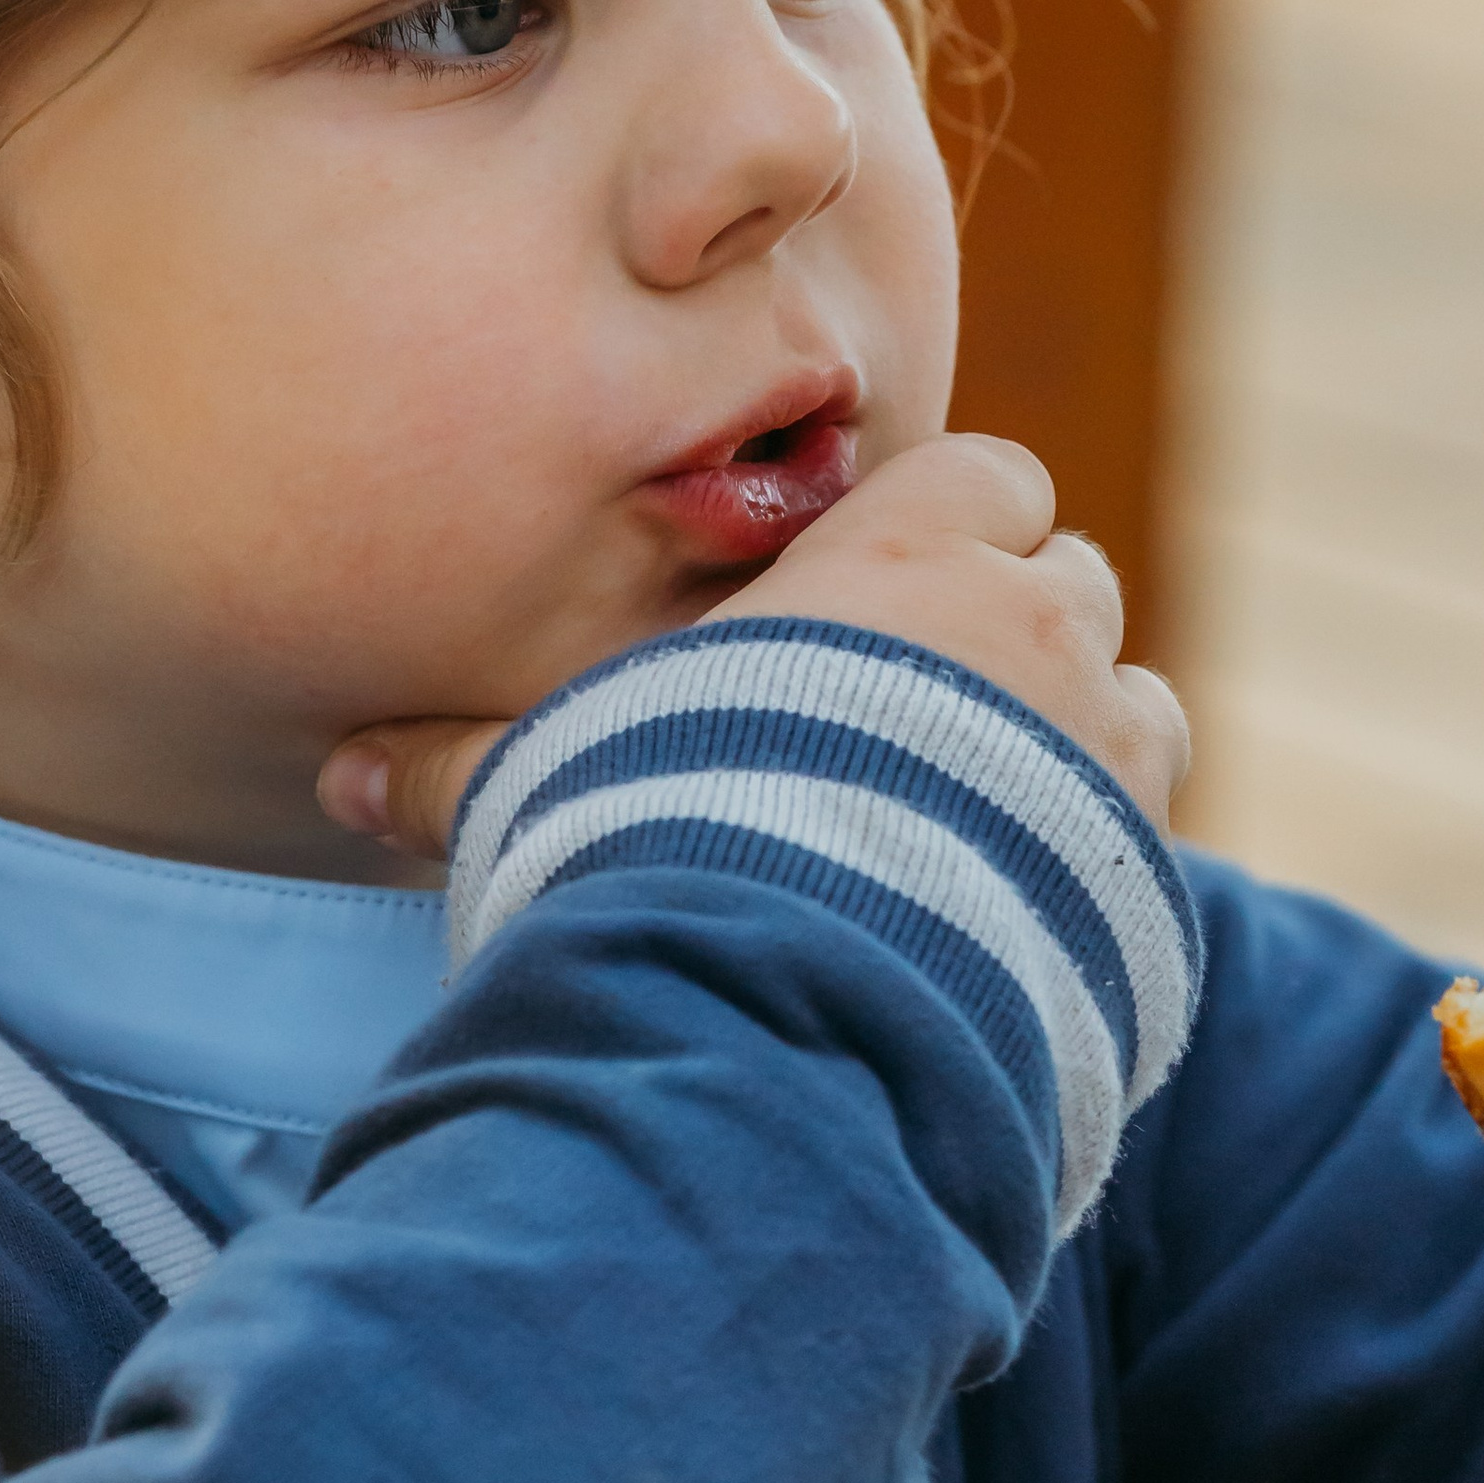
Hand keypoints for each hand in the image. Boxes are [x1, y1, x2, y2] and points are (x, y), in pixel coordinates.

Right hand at [315, 433, 1189, 864]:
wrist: (799, 1008)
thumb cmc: (662, 842)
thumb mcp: (543, 781)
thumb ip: (456, 764)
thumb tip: (332, 776)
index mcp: (907, 554)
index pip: (983, 473)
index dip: (935, 531)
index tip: (874, 608)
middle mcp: (1034, 625)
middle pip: (1062, 575)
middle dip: (1007, 632)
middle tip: (911, 725)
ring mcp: (1108, 749)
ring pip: (1128, 697)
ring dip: (1070, 740)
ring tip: (971, 822)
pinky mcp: (1149, 872)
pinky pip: (1150, 825)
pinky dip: (1100, 851)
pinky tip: (1014, 910)